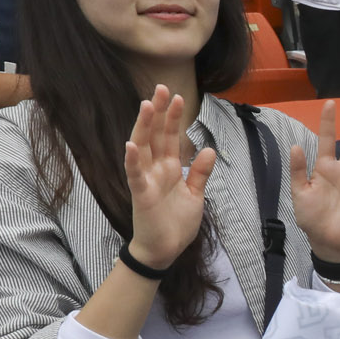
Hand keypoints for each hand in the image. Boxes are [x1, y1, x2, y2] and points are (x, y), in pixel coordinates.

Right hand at [124, 85, 214, 268]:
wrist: (165, 250)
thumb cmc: (176, 223)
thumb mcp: (195, 195)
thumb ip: (200, 173)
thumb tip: (209, 149)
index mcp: (169, 168)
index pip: (170, 137)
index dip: (173, 118)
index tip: (178, 97)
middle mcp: (156, 169)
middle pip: (156, 135)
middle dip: (159, 112)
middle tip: (162, 88)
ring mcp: (146, 180)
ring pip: (143, 148)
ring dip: (143, 127)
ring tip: (146, 105)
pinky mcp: (140, 194)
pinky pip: (134, 175)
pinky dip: (132, 160)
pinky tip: (130, 145)